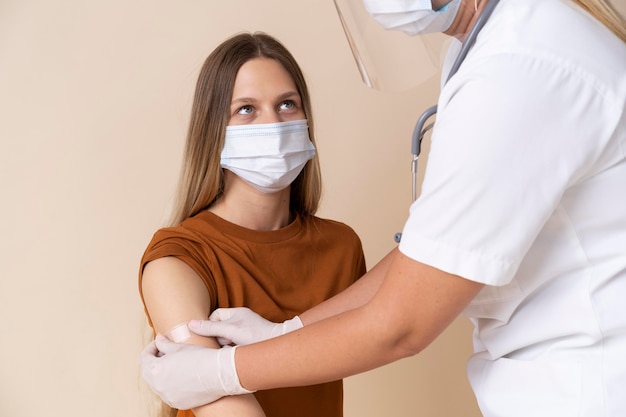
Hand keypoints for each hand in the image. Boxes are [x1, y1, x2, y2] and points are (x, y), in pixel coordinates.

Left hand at [139, 334, 253, 409]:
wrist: (219, 373)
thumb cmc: (200, 357)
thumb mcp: (180, 347)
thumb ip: (164, 344)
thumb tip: (158, 339)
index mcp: (155, 371)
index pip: (144, 358)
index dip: (151, 348)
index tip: (159, 343)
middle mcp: (158, 387)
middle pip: (148, 373)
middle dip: (154, 361)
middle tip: (165, 352)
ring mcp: (168, 397)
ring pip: (159, 385)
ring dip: (163, 374)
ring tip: (176, 364)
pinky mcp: (179, 403)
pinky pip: (170, 393)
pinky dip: (172, 385)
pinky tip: (183, 376)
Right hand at [189, 307, 302, 345]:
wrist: (278, 345)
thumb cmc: (256, 336)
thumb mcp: (230, 331)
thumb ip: (211, 328)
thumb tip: (190, 324)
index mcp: (237, 313)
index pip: (215, 316)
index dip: (209, 326)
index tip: (209, 336)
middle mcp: (241, 320)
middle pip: (220, 328)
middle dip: (218, 337)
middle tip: (224, 343)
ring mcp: (246, 331)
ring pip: (227, 338)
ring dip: (226, 344)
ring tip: (232, 349)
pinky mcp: (250, 341)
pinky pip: (234, 345)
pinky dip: (233, 349)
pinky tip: (237, 353)